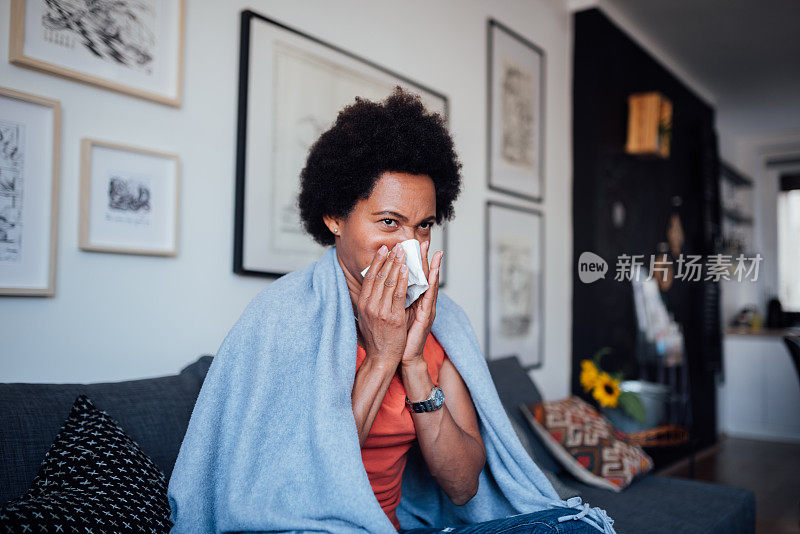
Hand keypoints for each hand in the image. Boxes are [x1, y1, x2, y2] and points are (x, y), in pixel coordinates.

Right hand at [357, 243, 410, 369]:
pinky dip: (403, 280)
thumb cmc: (376, 339)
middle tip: (396, 246)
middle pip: (379, 276)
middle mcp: (370, 306)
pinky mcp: (393, 317)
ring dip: (397, 265)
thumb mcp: (366, 318)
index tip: (383, 249)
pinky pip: (399, 294)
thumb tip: (371, 287)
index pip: (370, 278)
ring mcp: (381, 311)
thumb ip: (369, 302)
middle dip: (389, 259)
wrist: (381, 358)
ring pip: (389, 282)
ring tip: (403, 252)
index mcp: (363, 304)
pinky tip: (407, 270)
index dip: (377, 262)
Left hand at [401, 241, 442, 367]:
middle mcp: (422, 303)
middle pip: (424, 277)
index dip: (415, 262)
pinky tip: (431, 272)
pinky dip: (430, 283)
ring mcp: (426, 309)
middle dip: (425, 259)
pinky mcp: (426, 316)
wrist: (401, 357)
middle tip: (424, 243)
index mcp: (414, 301)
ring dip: (431, 267)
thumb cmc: (397, 337)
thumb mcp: (394, 313)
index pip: (415, 277)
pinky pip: (428, 296)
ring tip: (433, 252)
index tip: (413, 247)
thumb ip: (393, 299)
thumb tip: (384, 285)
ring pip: (429, 284)